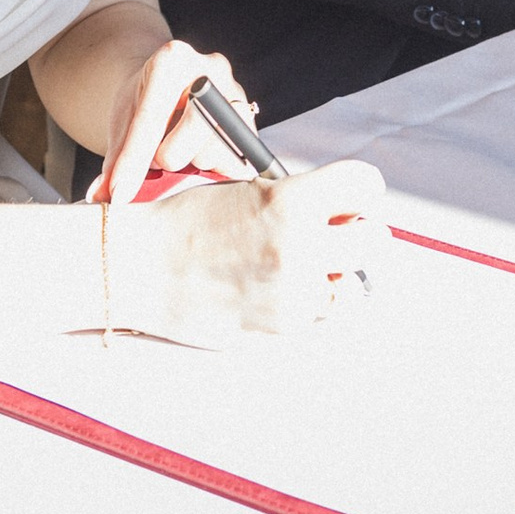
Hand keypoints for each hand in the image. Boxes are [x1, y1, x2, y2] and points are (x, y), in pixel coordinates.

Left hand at [89, 40, 258, 204]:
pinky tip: (203, 163)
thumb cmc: (143, 102)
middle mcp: (212, 69)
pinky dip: (217, 170)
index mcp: (172, 58)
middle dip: (170, 156)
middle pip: (194, 128)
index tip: (119, 194)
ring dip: (194, 163)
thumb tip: (101, 197)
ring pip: (218, 146)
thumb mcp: (122, 121)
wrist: (170, 82)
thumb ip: (115, 158)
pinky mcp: (253, 122)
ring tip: (183, 153)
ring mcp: (237, 94)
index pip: (153, 116)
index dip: (134, 160)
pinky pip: (240, 161)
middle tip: (159, 157)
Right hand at [123, 160, 388, 347]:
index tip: (348, 197)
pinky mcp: (283, 328)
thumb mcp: (249, 190)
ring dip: (339, 275)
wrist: (140, 268)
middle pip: (374, 239)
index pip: (366, 185)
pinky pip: (322, 315)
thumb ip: (301, 200)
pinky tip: (281, 288)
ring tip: (307, 266)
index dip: (359, 189)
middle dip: (358, 232)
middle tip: (335, 232)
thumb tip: (346, 215)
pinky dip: (311, 303)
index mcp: (290, 200)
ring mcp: (294, 294)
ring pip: (354, 287)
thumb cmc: (189, 222)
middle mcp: (300, 247)